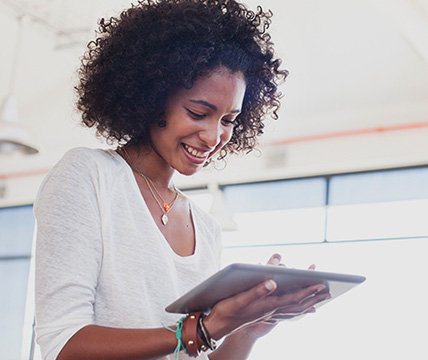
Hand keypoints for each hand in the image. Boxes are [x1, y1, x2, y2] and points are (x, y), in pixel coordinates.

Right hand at [204, 254, 330, 340]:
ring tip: (319, 300)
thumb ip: (257, 290)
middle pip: (297, 305)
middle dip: (313, 297)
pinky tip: (300, 310)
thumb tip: (273, 282)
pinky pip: (286, 313)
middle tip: (328, 291)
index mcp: (267, 305)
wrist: (217, 325)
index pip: (292, 298)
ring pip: (293, 310)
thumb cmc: (226, 310)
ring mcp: (267, 314)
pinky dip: (296, 310)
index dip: (307, 291)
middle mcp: (270, 311)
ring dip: (307, 304)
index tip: (320, 284)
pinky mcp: (263, 315)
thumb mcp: (239, 299)